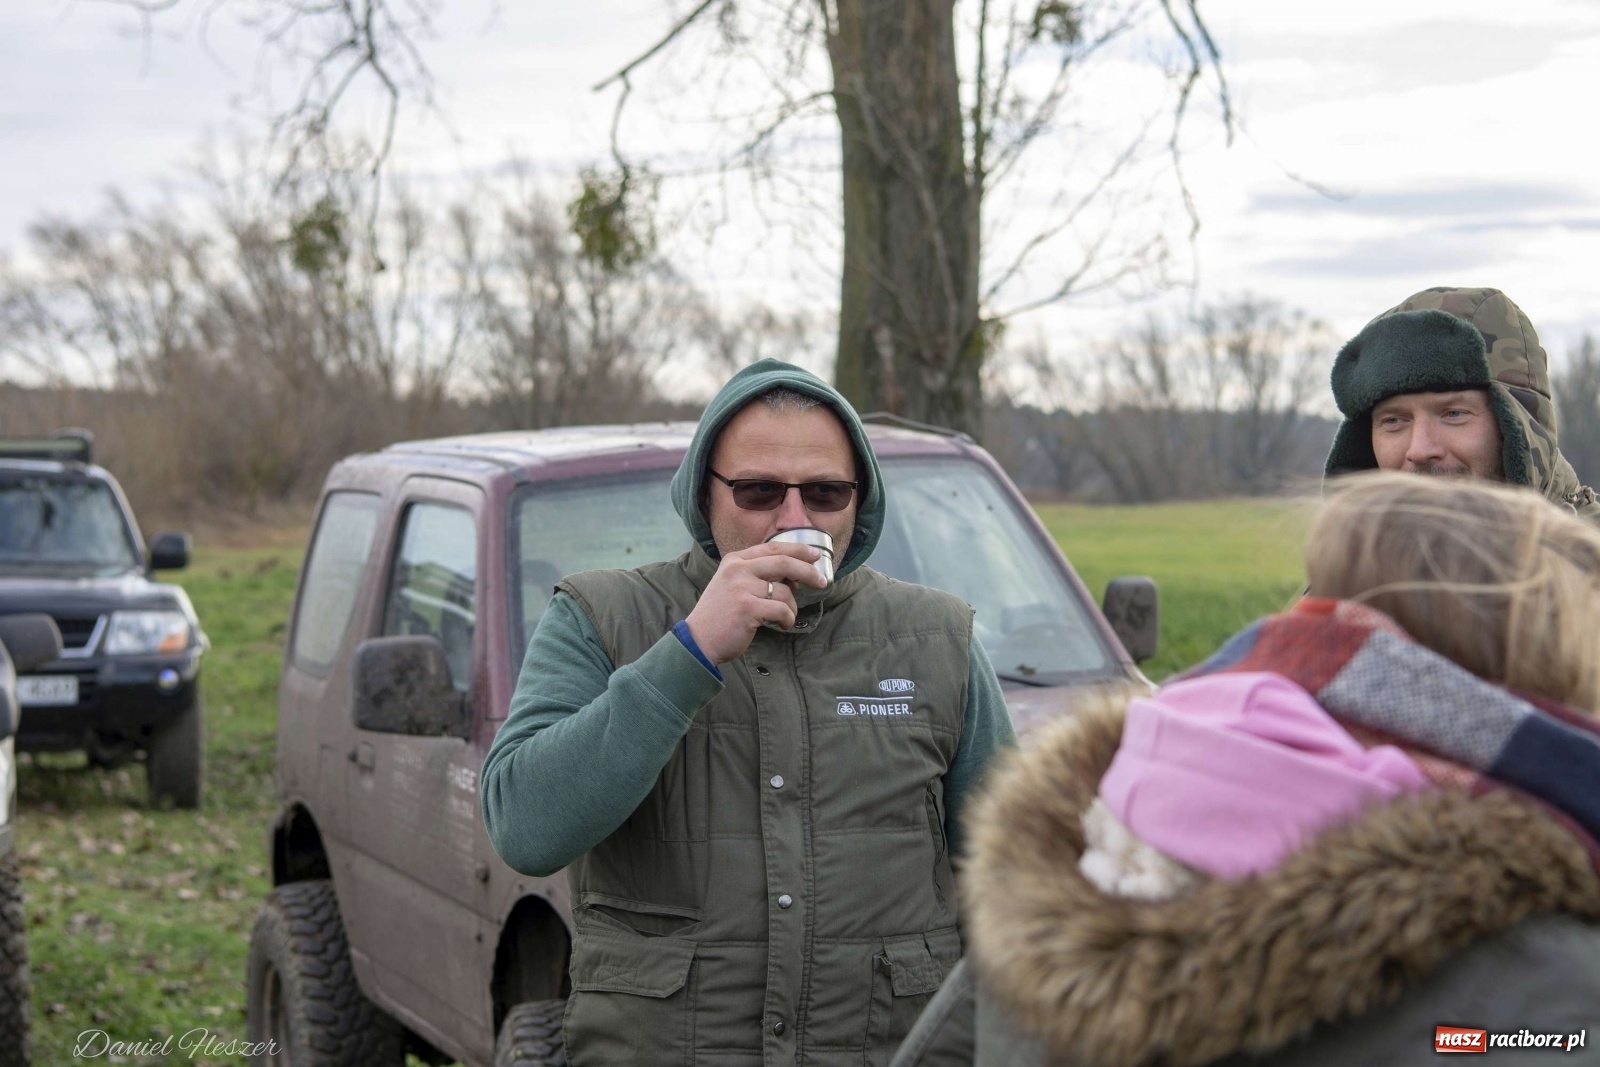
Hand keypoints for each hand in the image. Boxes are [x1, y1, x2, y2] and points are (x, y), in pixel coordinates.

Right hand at [684, 542, 826, 663]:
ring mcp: (742, 588)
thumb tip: (793, 577)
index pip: (773, 548)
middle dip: (808, 571)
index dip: (798, 549)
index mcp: (735, 560)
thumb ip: (757, 575)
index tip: (815, 555)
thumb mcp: (733, 584)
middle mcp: (738, 569)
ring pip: (785, 592)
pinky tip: (782, 625)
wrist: (699, 640)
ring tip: (785, 617)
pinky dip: (787, 619)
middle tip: (822, 581)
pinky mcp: (747, 608)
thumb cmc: (720, 615)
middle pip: (784, 562)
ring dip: (792, 607)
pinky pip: (781, 610)